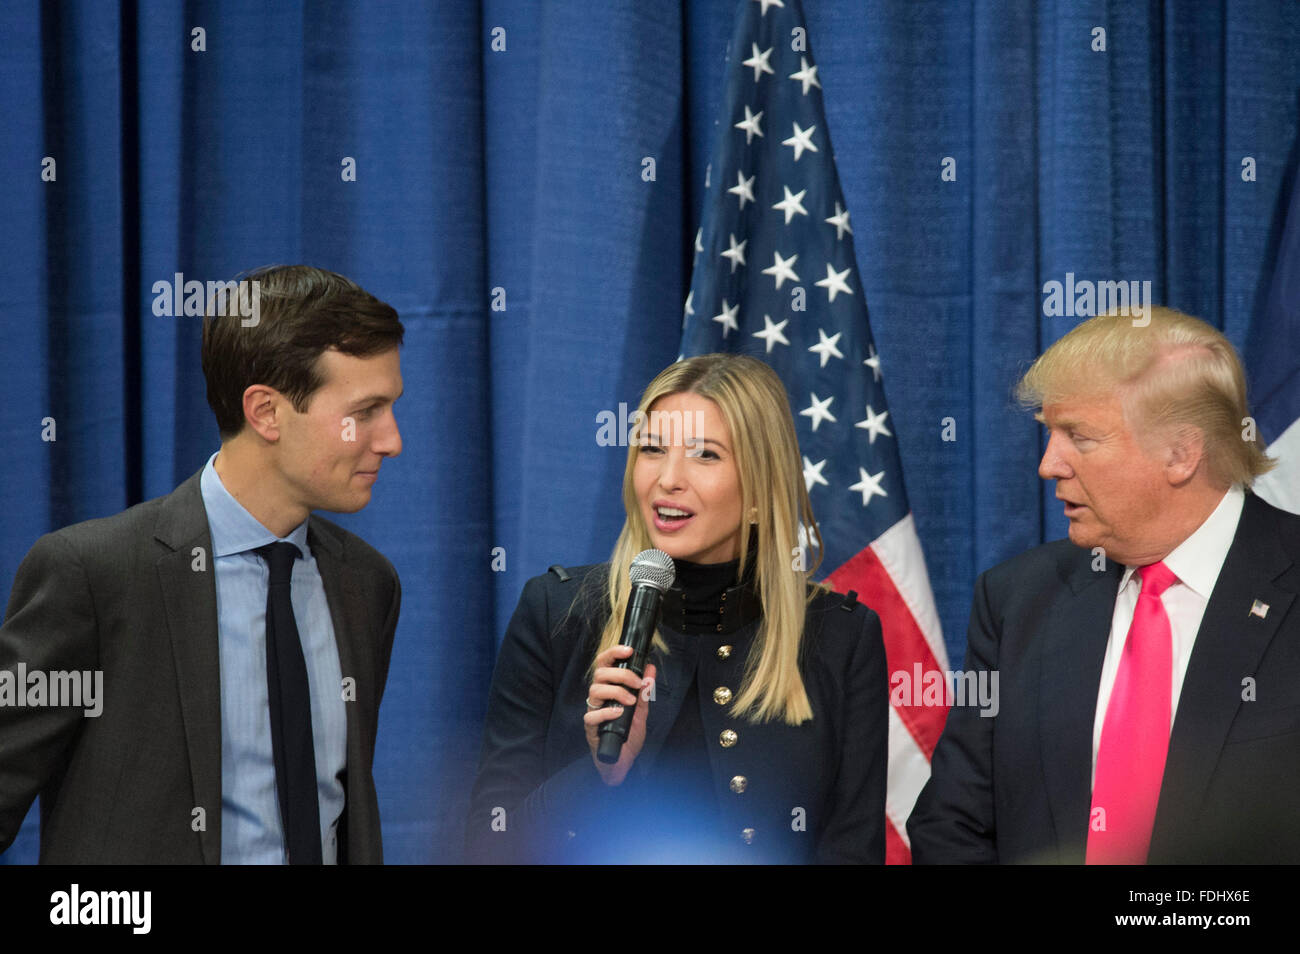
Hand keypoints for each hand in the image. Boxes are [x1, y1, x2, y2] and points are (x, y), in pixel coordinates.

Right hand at [583, 644, 656, 786]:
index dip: (614, 653)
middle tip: (637, 683)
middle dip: (621, 674)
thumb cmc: (628, 735)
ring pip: (594, 691)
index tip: (630, 651)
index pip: (605, 664)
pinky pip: (591, 715)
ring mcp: (593, 712)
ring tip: (630, 701)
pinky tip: (618, 714)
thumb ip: (645, 691)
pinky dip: (606, 712)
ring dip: (616, 692)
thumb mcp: (641, 711)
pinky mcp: (591, 728)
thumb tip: (650, 669)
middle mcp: (598, 698)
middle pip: (599, 674)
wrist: (624, 762)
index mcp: (608, 689)